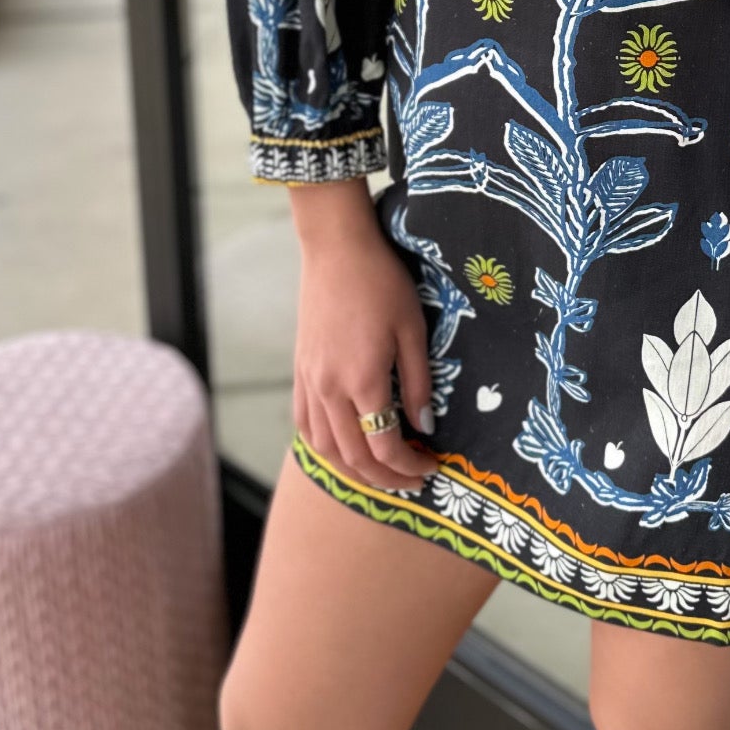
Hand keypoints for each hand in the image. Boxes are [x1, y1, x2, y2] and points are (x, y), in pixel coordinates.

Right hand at [292, 211, 438, 495]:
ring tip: (382, 470)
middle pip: (353, 456)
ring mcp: (309, 382)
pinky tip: (344, 446)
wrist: (337, 249)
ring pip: (325, 448)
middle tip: (413, 479)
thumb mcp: (413, 330)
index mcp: (362, 380)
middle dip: (385, 478)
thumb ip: (418, 383)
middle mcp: (329, 389)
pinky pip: (306, 425)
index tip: (430, 468)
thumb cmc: (382, 282)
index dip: (408, 467)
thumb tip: (425, 427)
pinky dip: (325, 447)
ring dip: (354, 469)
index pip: (384, 446)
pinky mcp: (299, 372)